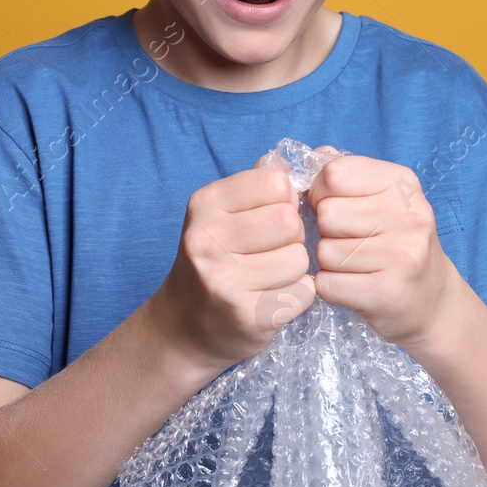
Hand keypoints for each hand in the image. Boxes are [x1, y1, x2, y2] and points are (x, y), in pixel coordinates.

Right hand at [151, 153, 317, 375]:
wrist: (183, 326)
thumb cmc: (214, 261)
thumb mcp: (221, 214)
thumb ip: (257, 184)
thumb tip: (301, 159)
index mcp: (204, 205)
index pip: (276, 184)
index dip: (284, 201)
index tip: (269, 218)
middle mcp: (206, 240)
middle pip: (291, 222)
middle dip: (292, 237)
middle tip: (273, 250)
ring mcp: (224, 281)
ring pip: (300, 260)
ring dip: (295, 269)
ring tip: (271, 276)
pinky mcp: (247, 316)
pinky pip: (303, 292)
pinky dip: (296, 296)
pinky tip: (272, 297)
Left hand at [305, 147, 464, 349]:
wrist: (432, 299)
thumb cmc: (395, 240)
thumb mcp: (381, 196)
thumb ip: (344, 172)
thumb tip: (310, 159)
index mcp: (403, 183)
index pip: (334, 174)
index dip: (322, 192)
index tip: (337, 206)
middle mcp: (409, 216)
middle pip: (326, 214)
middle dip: (326, 230)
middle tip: (349, 240)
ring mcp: (402, 256)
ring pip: (324, 251)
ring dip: (329, 262)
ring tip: (355, 265)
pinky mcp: (387, 294)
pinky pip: (327, 284)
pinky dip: (331, 288)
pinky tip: (354, 286)